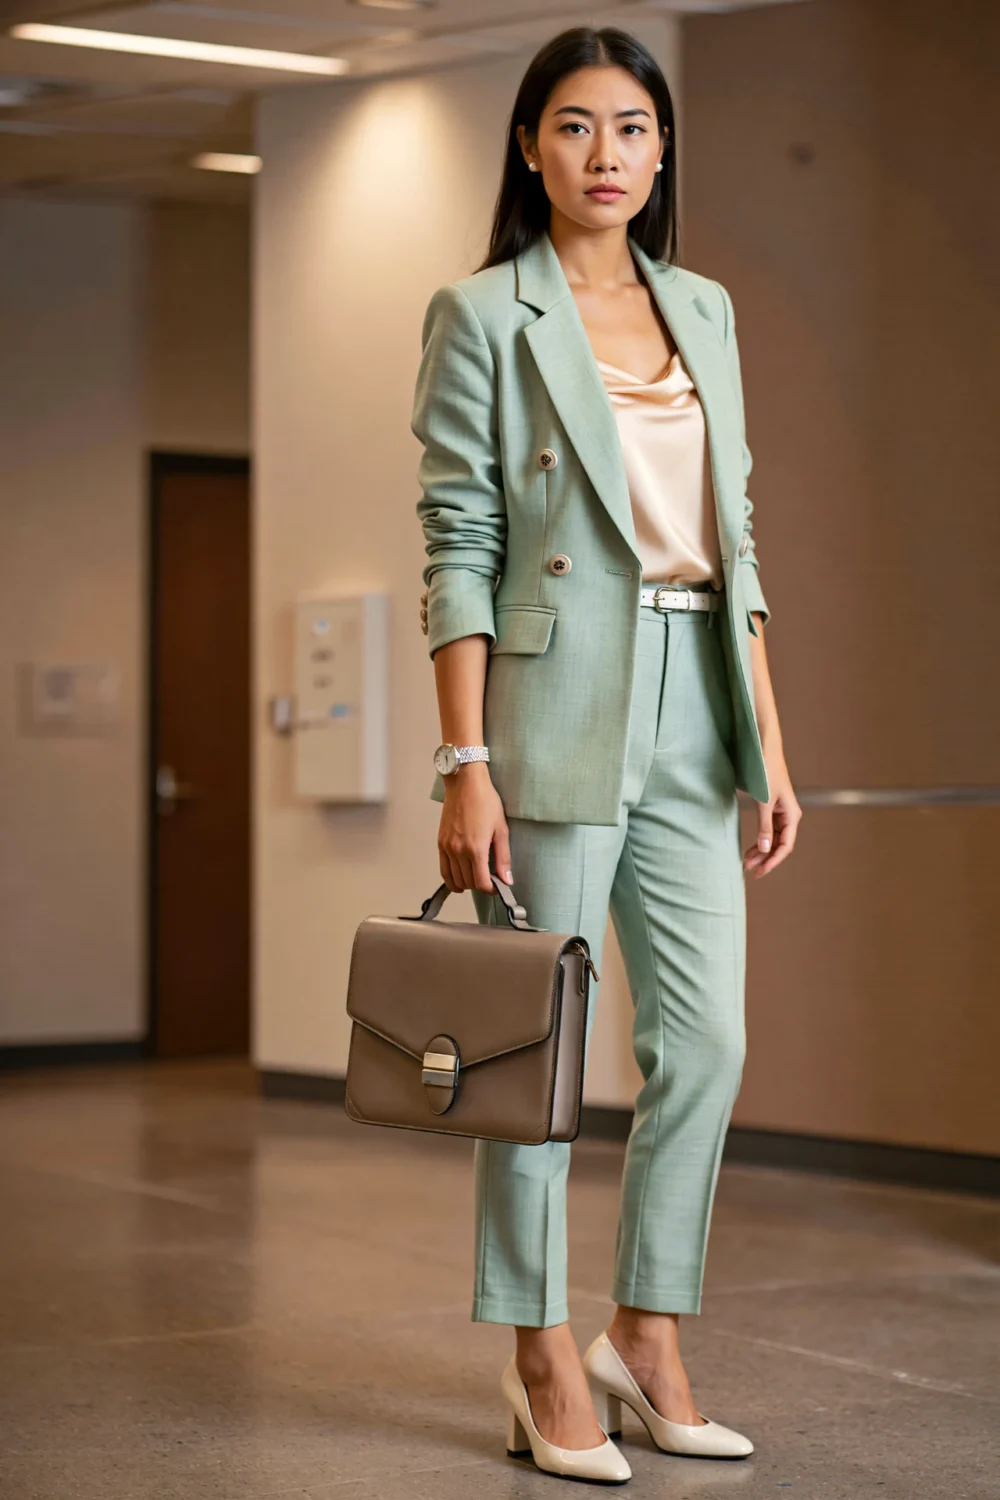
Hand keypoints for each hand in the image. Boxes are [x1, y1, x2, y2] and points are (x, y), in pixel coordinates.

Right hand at [438, 763, 512, 893]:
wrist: (465, 783)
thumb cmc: (485, 801)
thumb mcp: (501, 829)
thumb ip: (503, 857)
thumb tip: (507, 879)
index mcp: (476, 848)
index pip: (480, 883)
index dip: (490, 889)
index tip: (496, 885)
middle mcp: (458, 850)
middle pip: (467, 882)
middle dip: (479, 885)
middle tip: (489, 879)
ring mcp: (447, 847)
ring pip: (454, 879)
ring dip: (465, 883)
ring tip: (476, 877)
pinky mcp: (440, 842)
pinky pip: (443, 869)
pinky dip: (451, 878)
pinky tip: (459, 878)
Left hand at [743, 746, 801, 877]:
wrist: (764, 750)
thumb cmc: (767, 772)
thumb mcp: (764, 801)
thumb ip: (764, 826)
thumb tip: (765, 849)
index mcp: (792, 815)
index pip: (785, 846)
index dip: (773, 861)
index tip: (759, 871)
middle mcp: (788, 816)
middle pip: (779, 845)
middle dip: (765, 858)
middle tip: (749, 870)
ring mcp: (780, 813)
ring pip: (772, 839)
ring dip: (761, 851)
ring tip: (746, 861)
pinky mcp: (771, 808)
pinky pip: (767, 830)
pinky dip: (759, 840)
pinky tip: (751, 848)